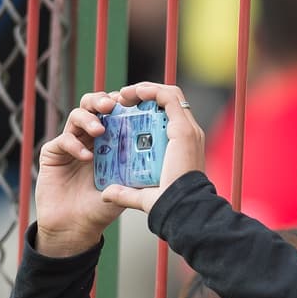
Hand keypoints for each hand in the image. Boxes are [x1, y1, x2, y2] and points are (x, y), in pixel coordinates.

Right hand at [34, 92, 129, 256]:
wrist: (77, 227)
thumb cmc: (104, 206)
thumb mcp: (129, 185)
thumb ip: (141, 168)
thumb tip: (164, 150)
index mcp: (111, 141)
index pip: (117, 112)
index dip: (124, 104)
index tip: (134, 103)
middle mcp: (90, 138)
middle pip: (95, 105)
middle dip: (103, 100)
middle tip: (112, 106)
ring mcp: (70, 143)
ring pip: (76, 115)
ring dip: (89, 119)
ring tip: (99, 131)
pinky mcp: (52, 153)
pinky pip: (63, 139)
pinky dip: (75, 144)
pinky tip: (86, 157)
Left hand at [98, 82, 205, 215]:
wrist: (181, 208)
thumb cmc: (168, 205)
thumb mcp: (143, 194)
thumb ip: (125, 192)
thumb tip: (106, 194)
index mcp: (184, 145)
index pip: (169, 115)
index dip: (147, 108)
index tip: (124, 112)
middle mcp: (190, 134)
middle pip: (169, 101)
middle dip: (144, 95)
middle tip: (122, 100)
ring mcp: (188, 130)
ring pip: (170, 94)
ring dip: (145, 89)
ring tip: (123, 94)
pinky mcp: (183, 129)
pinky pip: (168, 98)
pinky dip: (150, 91)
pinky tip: (131, 93)